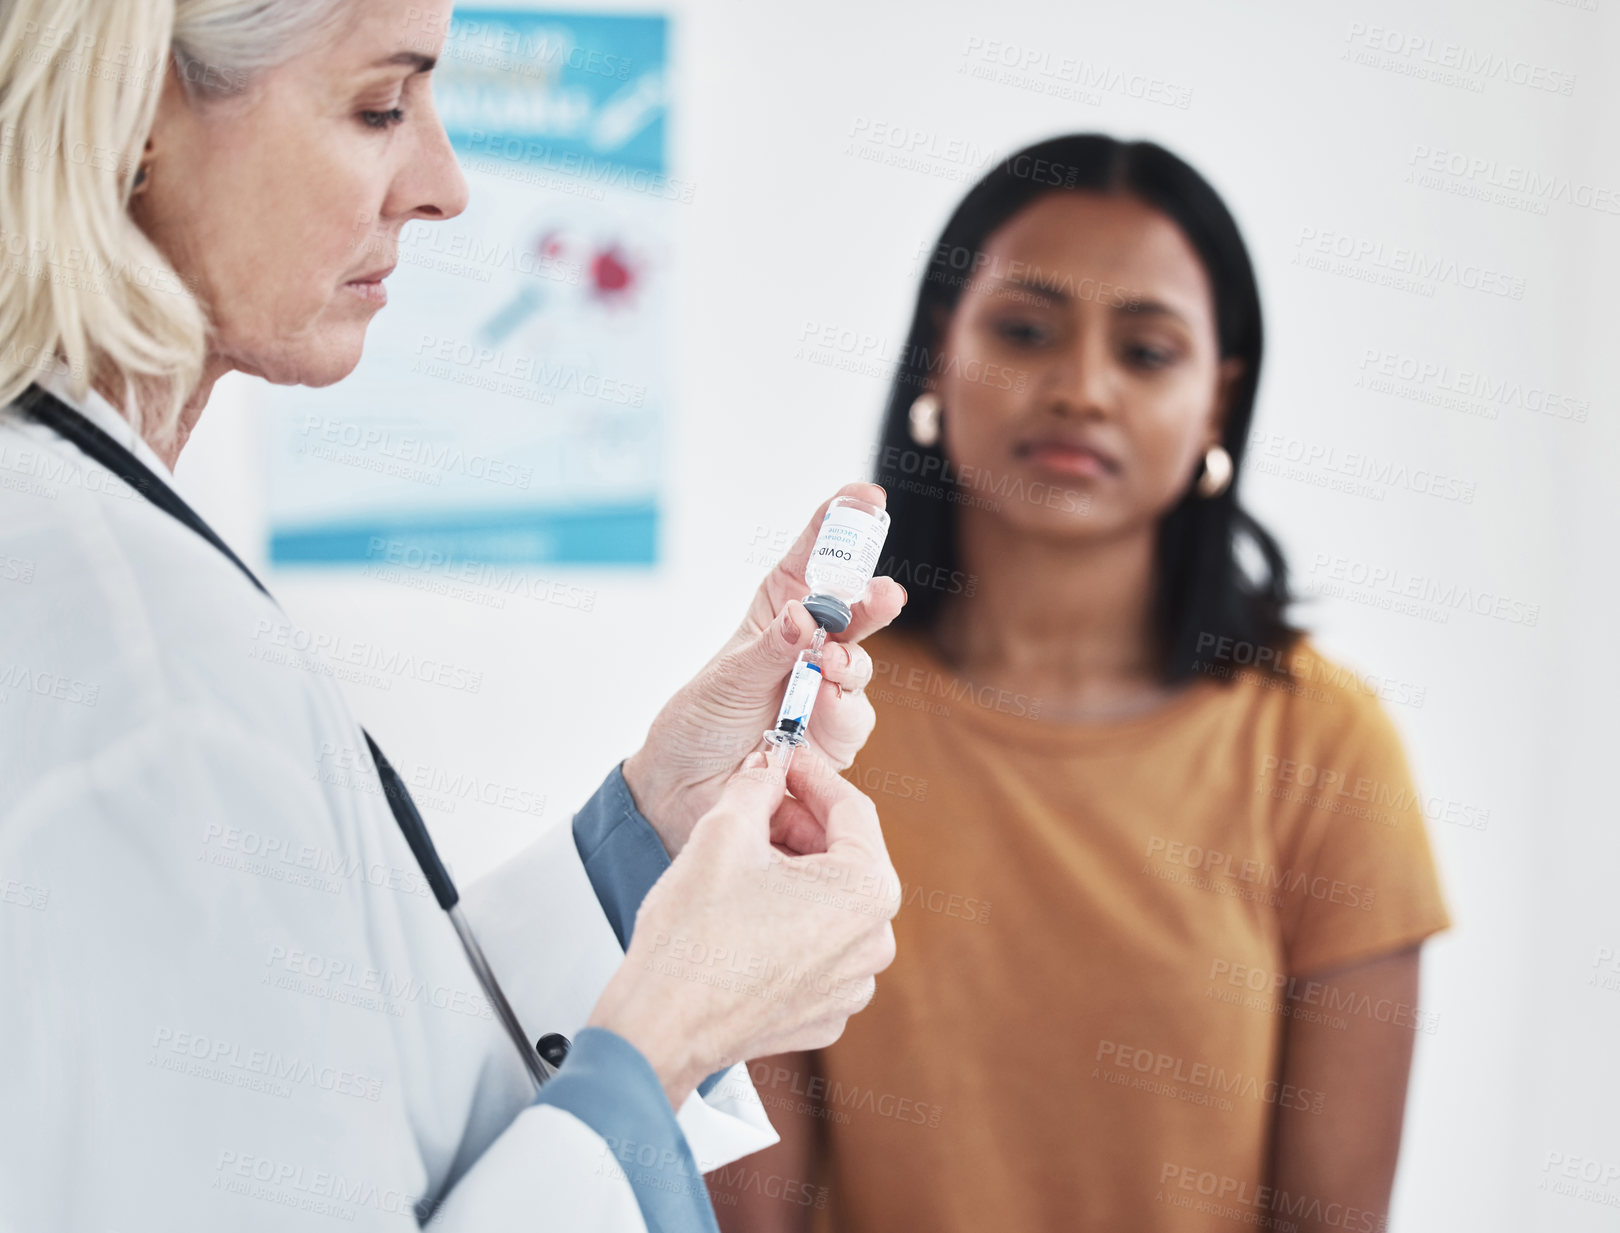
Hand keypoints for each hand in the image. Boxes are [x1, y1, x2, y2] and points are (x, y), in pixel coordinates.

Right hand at [588, 746, 898, 1108]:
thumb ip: (757, 782)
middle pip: (844, 858)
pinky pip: (816, 949)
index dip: (812, 773)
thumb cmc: (694, 936)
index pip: (851, 808)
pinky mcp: (824, 1013)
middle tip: (757, 800)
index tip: (785, 754)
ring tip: (743, 856)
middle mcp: (874, 941)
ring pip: (830, 904)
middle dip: (800, 823)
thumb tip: (768, 762)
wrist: (661, 1027)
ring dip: (794, 873)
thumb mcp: (723, 831)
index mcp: (868, 891)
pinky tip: (745, 911)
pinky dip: (789, 922)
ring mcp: (852, 984)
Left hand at [622, 482, 906, 855]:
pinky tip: (818, 712)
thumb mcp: (726, 678)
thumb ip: (770, 648)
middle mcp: (811, 645)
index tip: (867, 496)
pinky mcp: (835, 738)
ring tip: (827, 668)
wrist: (685, 791)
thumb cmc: (700, 721)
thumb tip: (803, 614)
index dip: (841, 523)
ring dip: (850, 664)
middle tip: (883, 595)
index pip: (815, 557)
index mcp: (781, 612)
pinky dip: (840, 712)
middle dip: (872, 601)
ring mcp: (827, 691)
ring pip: (862, 666)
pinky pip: (855, 718)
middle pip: (854, 610)